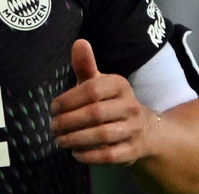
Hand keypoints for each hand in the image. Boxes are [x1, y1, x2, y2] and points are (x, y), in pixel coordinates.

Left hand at [50, 39, 159, 164]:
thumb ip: (85, 66)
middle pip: (95, 114)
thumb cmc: (111, 103)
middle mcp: (130, 106)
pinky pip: (111, 155)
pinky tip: (75, 154)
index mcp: (120, 85)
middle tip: (53, 126)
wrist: (145, 130)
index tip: (53, 108)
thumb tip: (79, 42)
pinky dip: (90, 156)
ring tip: (60, 140)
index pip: (92, 90)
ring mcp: (134, 129)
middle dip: (69, 121)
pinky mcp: (134, 151)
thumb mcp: (99, 83)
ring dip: (76, 139)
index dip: (69, 99)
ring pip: (102, 135)